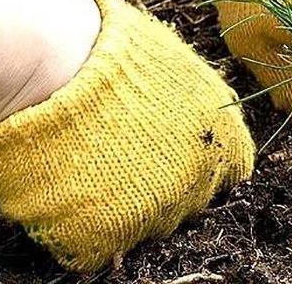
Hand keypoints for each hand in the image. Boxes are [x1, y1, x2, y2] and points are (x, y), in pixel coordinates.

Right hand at [0, 0, 254, 271]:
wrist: (57, 65)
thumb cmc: (114, 48)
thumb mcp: (172, 59)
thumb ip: (191, 94)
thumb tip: (191, 104)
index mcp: (223, 135)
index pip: (234, 170)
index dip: (203, 165)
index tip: (175, 154)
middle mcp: (200, 178)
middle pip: (190, 200)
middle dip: (163, 185)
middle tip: (122, 155)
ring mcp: (158, 210)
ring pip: (147, 222)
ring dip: (124, 202)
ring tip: (88, 162)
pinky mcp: (110, 234)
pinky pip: (100, 242)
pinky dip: (83, 224)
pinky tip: (67, 185)